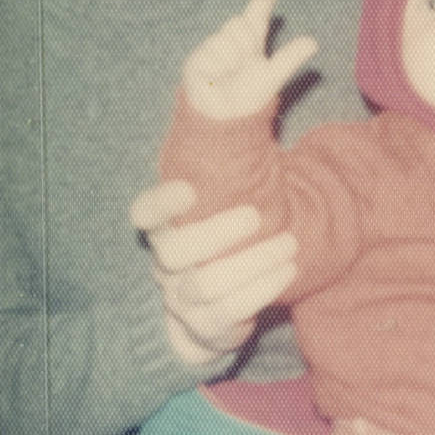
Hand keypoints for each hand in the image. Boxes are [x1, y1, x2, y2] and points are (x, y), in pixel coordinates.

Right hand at [130, 180, 298, 363]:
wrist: (225, 305)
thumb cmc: (231, 240)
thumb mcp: (226, 206)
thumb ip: (231, 171)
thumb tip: (245, 109)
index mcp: (166, 230)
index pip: (145, 213)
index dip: (160, 204)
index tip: (188, 189)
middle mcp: (166, 265)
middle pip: (173, 252)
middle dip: (215, 233)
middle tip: (255, 215)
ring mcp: (182, 299)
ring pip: (206, 284)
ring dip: (253, 262)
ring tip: (289, 243)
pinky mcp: (207, 326)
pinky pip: (231, 310)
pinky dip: (263, 288)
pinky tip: (288, 270)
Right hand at [183, 0, 316, 119]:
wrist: (218, 113)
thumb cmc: (249, 97)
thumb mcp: (273, 75)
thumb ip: (290, 57)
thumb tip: (313, 42)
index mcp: (252, 50)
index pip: (257, 19)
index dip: (262, 2)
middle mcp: (235, 46)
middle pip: (241, 23)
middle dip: (246, 36)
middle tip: (246, 60)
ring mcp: (216, 49)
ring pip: (230, 30)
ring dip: (235, 49)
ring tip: (233, 70)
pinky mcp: (200, 56)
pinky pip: (214, 45)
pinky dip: (219, 57)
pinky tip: (217, 72)